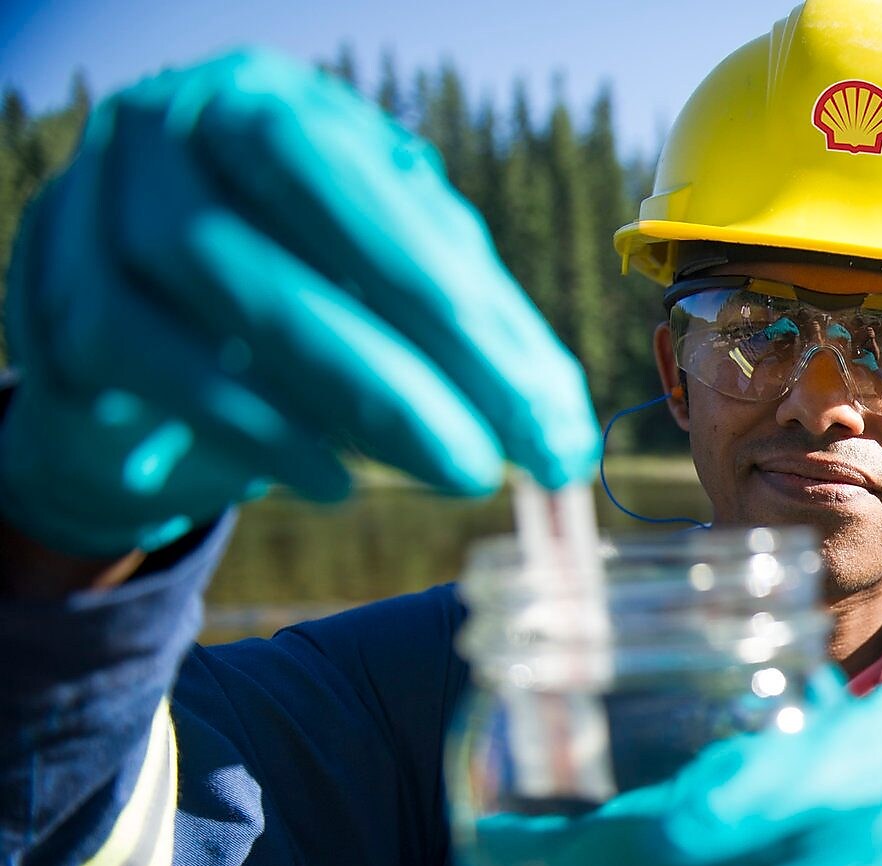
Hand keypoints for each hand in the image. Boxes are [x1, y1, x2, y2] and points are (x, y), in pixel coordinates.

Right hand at [0, 48, 598, 556]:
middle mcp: (183, 125)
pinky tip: (328, 480)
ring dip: (330, 395)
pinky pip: (138, 356)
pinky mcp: (54, 289)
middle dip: (400, 359)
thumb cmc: (295, 302)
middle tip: (487, 462)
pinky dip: (243, 427)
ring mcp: (102, 197)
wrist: (143, 355)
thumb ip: (480, 341)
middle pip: (292, 221)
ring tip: (424, 475)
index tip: (549, 421)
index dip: (476, 317)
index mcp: (285, 107)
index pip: (389, 201)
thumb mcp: (393, 295)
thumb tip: (565, 438)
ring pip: (205, 284)